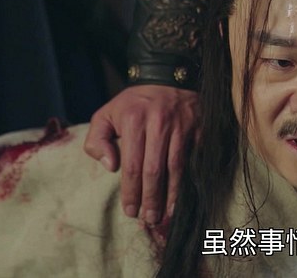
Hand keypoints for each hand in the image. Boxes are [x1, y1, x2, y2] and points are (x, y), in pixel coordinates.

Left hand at [84, 85, 198, 223]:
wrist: (169, 77)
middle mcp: (158, 123)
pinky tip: (183, 195)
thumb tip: (110, 166)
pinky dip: (189, 179)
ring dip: (171, 194)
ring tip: (165, 214)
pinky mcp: (199, 128)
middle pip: (154, 170)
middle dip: (151, 198)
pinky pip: (193, 159)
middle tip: (148, 219)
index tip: (130, 211)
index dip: (131, 191)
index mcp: (133, 120)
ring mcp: (182, 126)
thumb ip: (97, 139)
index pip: (131, 165)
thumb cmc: (135, 102)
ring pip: (176, 167)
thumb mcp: (107, 113)